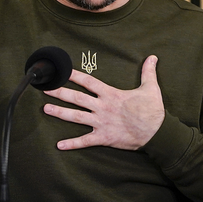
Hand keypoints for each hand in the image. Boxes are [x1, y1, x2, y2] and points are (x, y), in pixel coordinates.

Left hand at [43, 55, 164, 150]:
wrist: (157, 133)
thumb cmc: (152, 110)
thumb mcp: (150, 88)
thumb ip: (148, 71)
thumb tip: (153, 57)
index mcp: (111, 94)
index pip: (88, 81)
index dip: (74, 75)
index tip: (62, 71)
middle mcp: (102, 107)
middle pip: (76, 98)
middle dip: (59, 92)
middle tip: (45, 89)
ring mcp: (101, 122)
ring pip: (76, 117)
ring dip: (59, 113)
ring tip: (45, 109)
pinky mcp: (103, 137)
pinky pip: (85, 141)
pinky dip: (72, 144)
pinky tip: (59, 145)